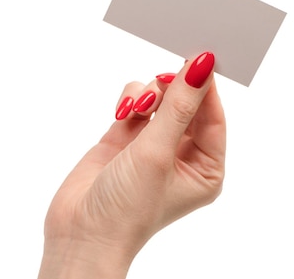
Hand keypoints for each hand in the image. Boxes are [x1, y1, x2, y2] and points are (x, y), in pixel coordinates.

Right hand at [38, 52, 225, 278]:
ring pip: (163, 98)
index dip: (207, 87)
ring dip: (150, 96)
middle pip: (189, 104)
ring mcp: (156, 144)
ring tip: (136, 112)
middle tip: (162, 81)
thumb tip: (202, 66)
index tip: (199, 58)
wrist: (79, 235)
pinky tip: (122, 115)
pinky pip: (139, 103)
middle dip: (174, 91)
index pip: (214, 116)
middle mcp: (185, 155)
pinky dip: (132, 101)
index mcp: (207, 166)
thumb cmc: (128, 207)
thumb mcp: (159, 151)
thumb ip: (180, 106)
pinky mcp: (128, 138)